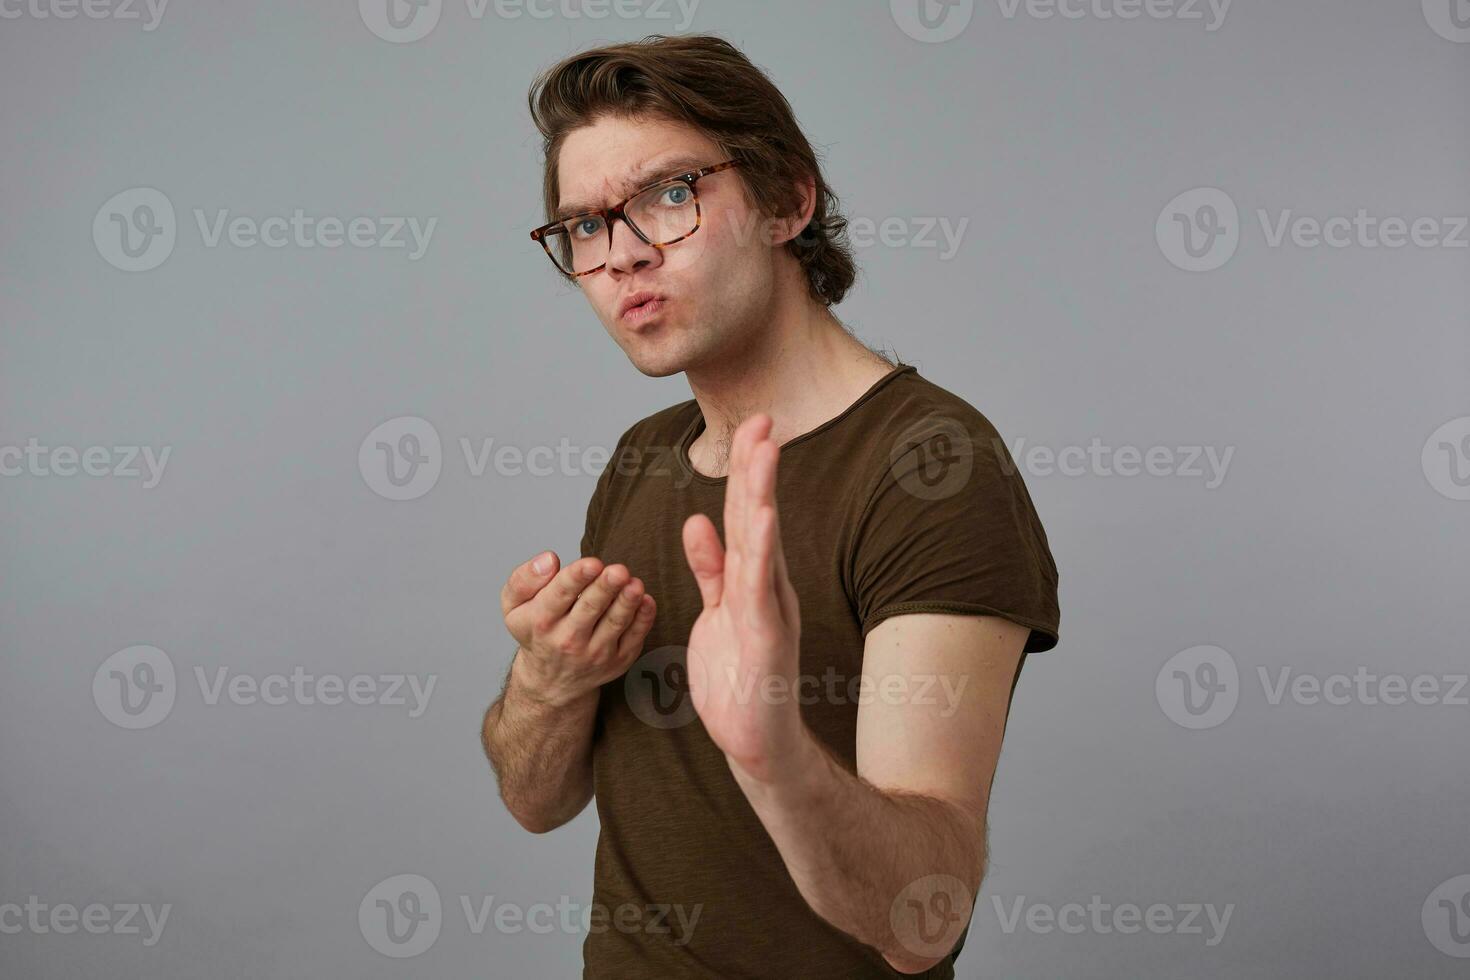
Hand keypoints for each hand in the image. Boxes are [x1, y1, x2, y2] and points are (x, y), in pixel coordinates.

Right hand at [501, 552, 656, 706]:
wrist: (550, 681)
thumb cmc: (535, 630)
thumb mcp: (514, 605)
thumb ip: (524, 578)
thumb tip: (549, 559)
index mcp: (541, 620)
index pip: (559, 596)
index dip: (576, 578)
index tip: (592, 563)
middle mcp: (568, 640)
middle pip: (589, 609)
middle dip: (605, 588)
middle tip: (618, 571)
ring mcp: (595, 653)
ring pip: (615, 624)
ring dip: (627, 603)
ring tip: (634, 584)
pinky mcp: (619, 661)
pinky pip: (634, 638)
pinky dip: (643, 619)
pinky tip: (646, 600)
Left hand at [681, 414, 803, 782]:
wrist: (756, 742)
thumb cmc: (739, 681)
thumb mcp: (716, 614)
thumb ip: (709, 569)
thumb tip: (695, 522)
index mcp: (753, 580)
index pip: (745, 517)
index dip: (744, 472)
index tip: (748, 428)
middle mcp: (767, 587)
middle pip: (758, 517)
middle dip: (758, 468)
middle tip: (762, 420)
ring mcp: (770, 610)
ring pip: (764, 542)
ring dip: (763, 494)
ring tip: (764, 452)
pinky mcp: (767, 637)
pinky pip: (760, 586)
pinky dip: (761, 549)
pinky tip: (762, 516)